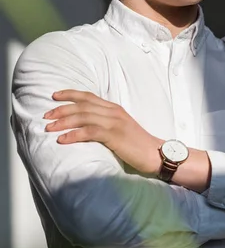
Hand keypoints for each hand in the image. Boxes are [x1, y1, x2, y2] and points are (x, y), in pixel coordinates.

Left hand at [43, 90, 159, 175]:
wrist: (155, 154)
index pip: (88, 96)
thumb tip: (88, 124)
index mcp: (114, 108)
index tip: (54, 96)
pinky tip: (62, 140)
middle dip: (61, 109)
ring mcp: (114, 123)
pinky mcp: (114, 135)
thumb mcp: (121, 128)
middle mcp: (113, 112)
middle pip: (82, 105)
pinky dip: (73, 134)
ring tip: (49, 128)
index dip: (70, 94)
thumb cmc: (138, 145)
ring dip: (63, 122)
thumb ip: (106, 122)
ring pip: (83, 117)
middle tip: (46, 115)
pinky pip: (89, 132)